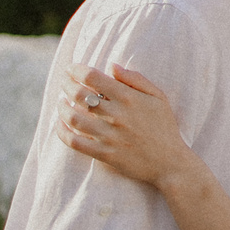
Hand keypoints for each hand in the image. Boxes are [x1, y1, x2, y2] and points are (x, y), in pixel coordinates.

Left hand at [57, 64, 202, 189]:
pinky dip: (62, 132)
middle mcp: (117, 116)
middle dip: (66, 85)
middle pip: (79, 95)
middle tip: (63, 82)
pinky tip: (60, 124)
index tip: (71, 68)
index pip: (92, 78)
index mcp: (129, 98)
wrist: (170, 162)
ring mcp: (109, 136)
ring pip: (73, 118)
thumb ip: (136, 79)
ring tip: (61, 101)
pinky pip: (75, 142)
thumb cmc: (164, 127)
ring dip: (62, 107)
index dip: (76, 70)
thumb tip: (111, 66)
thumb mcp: (158, 97)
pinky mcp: (104, 154)